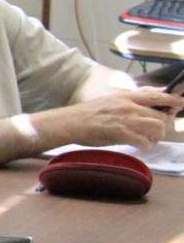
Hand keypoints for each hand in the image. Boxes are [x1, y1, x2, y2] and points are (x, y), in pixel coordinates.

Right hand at [55, 90, 178, 149]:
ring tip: (150, 140)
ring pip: (156, 126)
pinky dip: (146, 145)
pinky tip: (141, 147)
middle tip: (157, 133)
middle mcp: (129, 106)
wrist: (70, 122)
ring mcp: (125, 119)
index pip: (155, 95)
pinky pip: (143, 141)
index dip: (170, 99)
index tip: (179, 102)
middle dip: (162, 125)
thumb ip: (125, 103)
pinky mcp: (121, 133)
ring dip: (156, 136)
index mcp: (125, 97)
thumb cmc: (86, 114)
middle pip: (159, 115)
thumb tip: (140, 109)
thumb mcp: (108, 101)